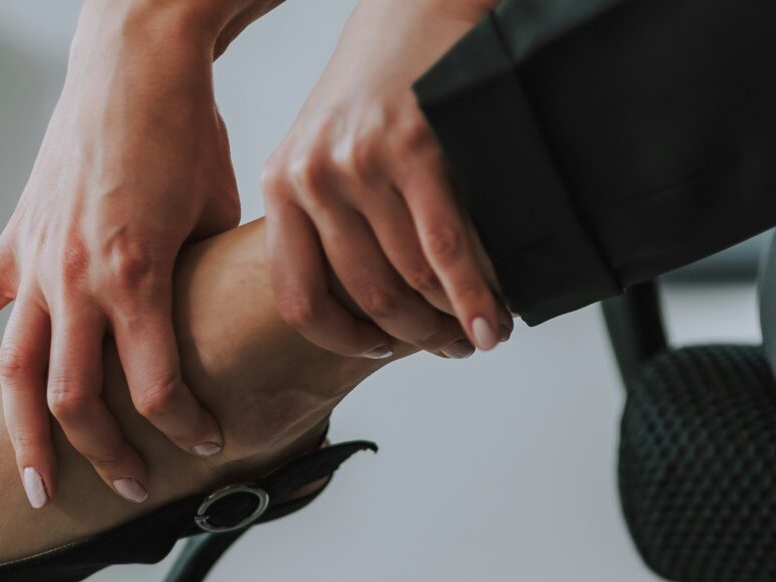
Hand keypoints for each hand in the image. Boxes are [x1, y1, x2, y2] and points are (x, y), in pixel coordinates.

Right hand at [0, 2, 240, 507]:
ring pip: (17, 374)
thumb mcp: (216, 219)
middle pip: (75, 400)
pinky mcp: (15, 242)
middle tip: (133, 489)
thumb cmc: (188, 136)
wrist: (135, 66)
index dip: (185, 429)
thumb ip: (202, 288)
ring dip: (26, 439)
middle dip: (107, 455)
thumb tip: (216, 341)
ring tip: (35, 490)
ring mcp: (38, 264)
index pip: (156, 389)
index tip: (208, 443)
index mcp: (137, 276)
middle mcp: (78, 279)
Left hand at [263, 0, 506, 359]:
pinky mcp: (414, 149)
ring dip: (452, 321)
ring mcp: (361, 163)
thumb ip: (330, 218)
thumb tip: (372, 308)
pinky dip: (473, 295)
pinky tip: (492, 320)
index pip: (299, 298)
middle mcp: (313, 176)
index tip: (379, 352)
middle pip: (367, 296)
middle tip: (452, 348)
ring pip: (410, 280)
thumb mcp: (326, 149)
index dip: (344, 341)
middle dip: (417, 337)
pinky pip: (445, 249)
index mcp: (283, 184)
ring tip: (481, 333)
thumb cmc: (379, 85)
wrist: (417, 3)